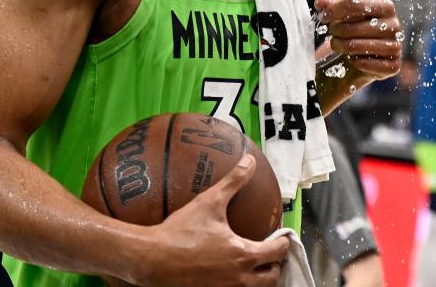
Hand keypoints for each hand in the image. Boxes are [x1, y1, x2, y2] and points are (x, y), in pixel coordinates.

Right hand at [132, 155, 287, 286]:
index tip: (280, 237)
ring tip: (253, 266)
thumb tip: (250, 161)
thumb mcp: (209, 202)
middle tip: (269, 253)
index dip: (283, 243)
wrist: (152, 259)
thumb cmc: (181, 232)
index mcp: (243, 255)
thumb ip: (233, 181)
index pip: (277, 252)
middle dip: (274, 266)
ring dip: (259, 279)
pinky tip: (228, 274)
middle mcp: (239, 279)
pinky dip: (239, 285)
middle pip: (271, 278)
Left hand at [315, 0, 401, 82]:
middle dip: (336, 30)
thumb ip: (332, 5)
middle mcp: (395, 25)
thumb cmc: (357, 29)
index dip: (334, 10)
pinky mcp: (393, 65)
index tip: (323, 17)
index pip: (355, 4)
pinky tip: (352, 57)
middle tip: (332, 33)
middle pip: (354, 27)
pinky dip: (354, 61)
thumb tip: (321, 3)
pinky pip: (365, 63)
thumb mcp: (346, 13)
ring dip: (341, 46)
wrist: (367, 54)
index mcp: (386, 6)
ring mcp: (396, 46)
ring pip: (357, 46)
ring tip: (337, 44)